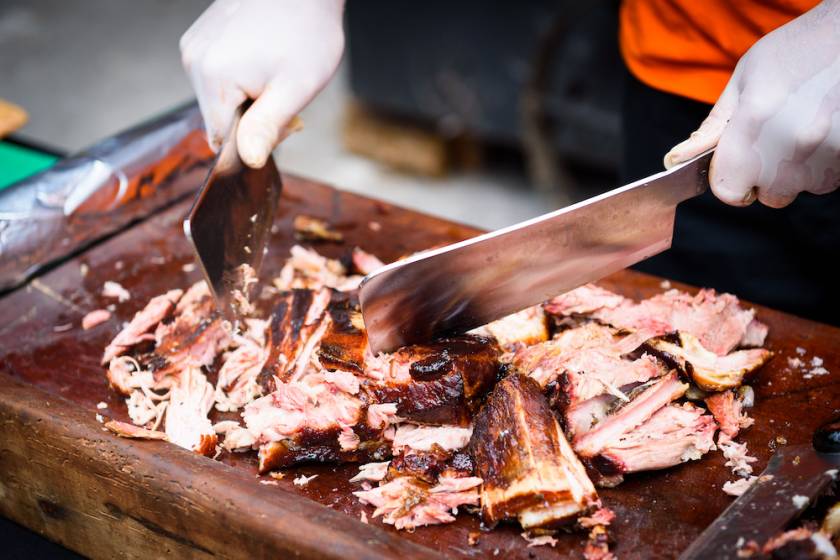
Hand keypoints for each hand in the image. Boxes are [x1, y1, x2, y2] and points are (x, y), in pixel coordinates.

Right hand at [181, 0, 344, 167]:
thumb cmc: (306, 32)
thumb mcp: (294, 89)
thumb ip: (267, 127)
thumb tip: (249, 160)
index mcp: (213, 77)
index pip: (221, 140)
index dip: (252, 141)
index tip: (278, 122)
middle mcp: (194, 60)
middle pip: (218, 118)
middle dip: (251, 118)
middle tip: (282, 94)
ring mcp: (195, 46)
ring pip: (218, 98)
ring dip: (246, 98)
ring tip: (273, 72)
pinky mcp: (200, 37)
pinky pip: (216, 76)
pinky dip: (240, 78)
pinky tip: (262, 59)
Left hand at [663, 1, 839, 207]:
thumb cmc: (795, 51)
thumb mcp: (743, 81)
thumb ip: (713, 127)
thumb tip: (677, 158)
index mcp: (751, 129)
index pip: (728, 191)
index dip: (728, 180)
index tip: (735, 165)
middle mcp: (788, 150)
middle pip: (770, 196)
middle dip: (766, 176)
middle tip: (775, 138)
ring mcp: (824, 157)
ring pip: (801, 188)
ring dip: (797, 171)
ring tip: (802, 128)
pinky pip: (828, 179)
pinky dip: (823, 164)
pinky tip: (822, 130)